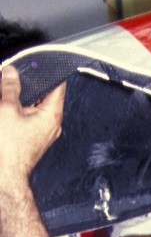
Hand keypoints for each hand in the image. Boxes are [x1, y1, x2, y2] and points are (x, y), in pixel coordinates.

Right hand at [0, 67, 65, 181]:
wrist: (6, 175)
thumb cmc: (9, 148)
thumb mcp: (7, 108)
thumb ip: (10, 87)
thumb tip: (10, 72)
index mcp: (52, 115)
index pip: (58, 86)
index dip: (51, 72)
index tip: (44, 61)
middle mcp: (52, 125)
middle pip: (46, 96)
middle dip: (31, 85)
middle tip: (17, 75)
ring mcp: (43, 133)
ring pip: (36, 107)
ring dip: (24, 98)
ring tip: (10, 93)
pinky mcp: (34, 139)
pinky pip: (30, 118)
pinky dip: (21, 110)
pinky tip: (10, 109)